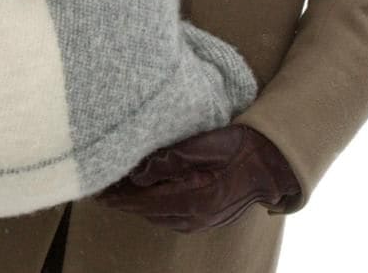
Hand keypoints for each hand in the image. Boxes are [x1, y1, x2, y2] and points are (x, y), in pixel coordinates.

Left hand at [96, 125, 300, 231]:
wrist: (272, 165)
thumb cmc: (238, 147)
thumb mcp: (202, 145)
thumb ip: (168, 159)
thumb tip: (138, 171)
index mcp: (193, 200)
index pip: (143, 202)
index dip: (118, 196)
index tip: (95, 191)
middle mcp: (195, 218)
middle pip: (147, 212)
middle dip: (122, 201)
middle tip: (98, 189)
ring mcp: (202, 221)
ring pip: (157, 215)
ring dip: (136, 204)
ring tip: (115, 190)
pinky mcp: (206, 218)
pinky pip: (170, 216)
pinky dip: (152, 206)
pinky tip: (144, 194)